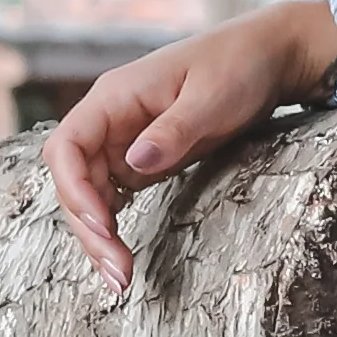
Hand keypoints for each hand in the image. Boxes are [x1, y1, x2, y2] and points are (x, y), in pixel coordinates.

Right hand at [41, 0, 336, 293]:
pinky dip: (115, 230)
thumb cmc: (240, 64)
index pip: (66, 146)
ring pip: (90, 197)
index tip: (102, 225)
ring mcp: (123, 143)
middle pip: (74, 180)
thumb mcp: (212, 97)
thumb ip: (173, 131)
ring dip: (99, 238)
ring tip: (121, 280)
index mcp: (114, 97)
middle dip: (89, 229)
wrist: (269, 56)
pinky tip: (124, 259)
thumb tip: (134, 162)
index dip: (73, 189)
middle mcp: (110, 121)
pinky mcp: (142, 161)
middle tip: (119, 274)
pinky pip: (114, 199)